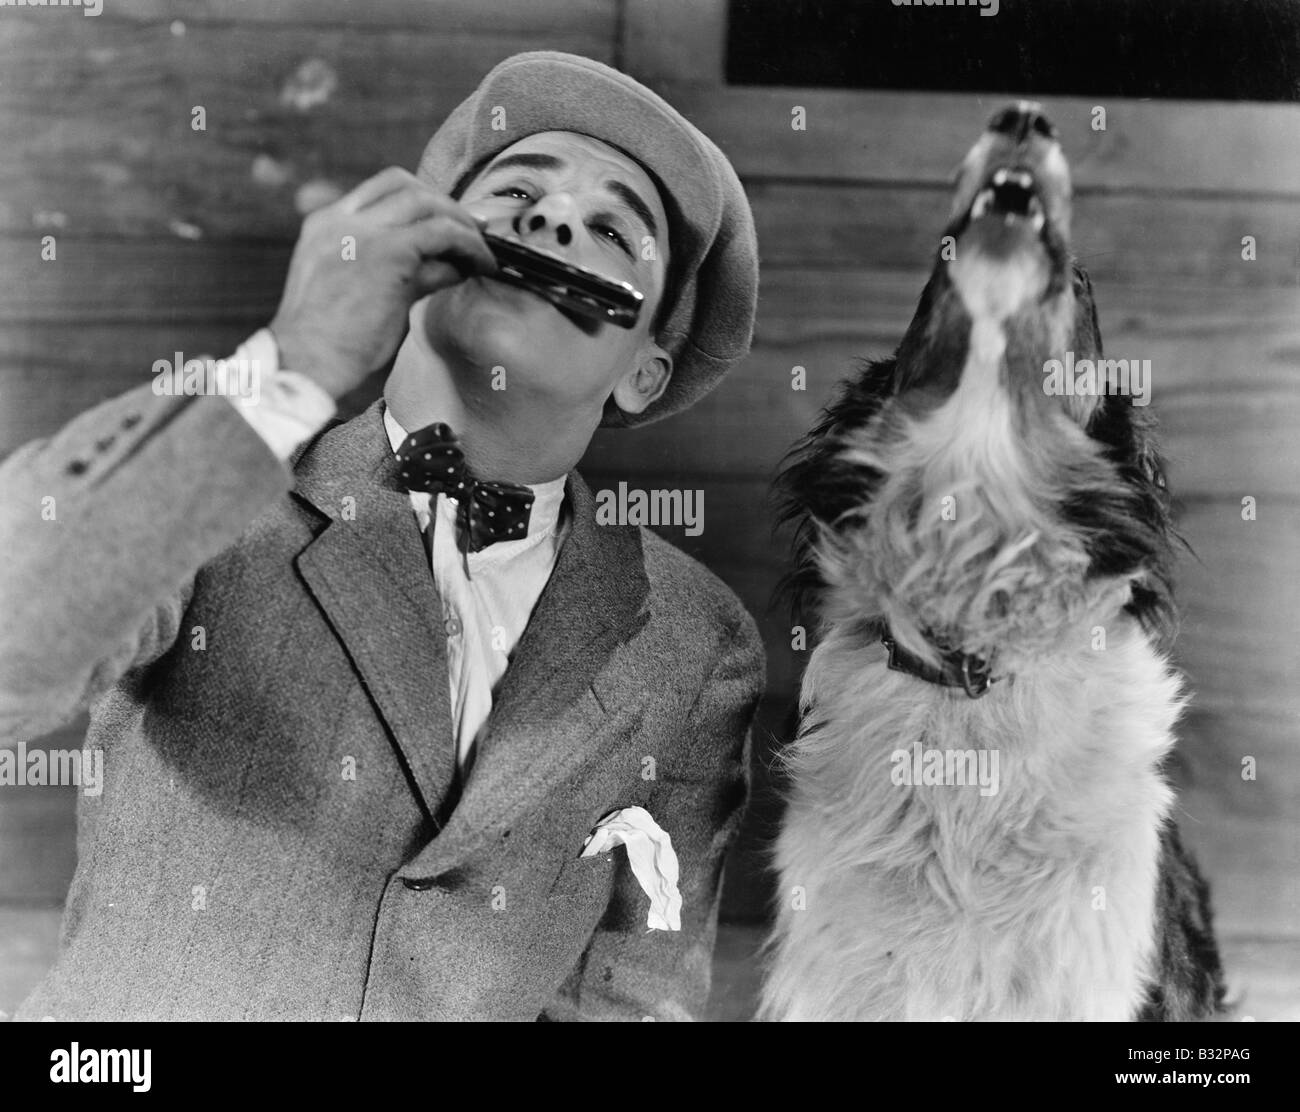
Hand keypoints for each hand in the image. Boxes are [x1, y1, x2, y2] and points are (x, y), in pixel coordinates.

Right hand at [268, 167, 495, 398]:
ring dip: (460, 224)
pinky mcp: (391, 252)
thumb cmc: (327, 343)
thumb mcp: (348, 291)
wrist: (305, 361)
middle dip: (443, 204)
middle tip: (474, 229)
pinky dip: (469, 245)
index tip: (443, 220)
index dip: (418, 200)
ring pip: (426, 202)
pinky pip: (443, 233)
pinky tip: (482, 265)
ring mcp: (364, 231)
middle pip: (403, 185)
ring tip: (482, 251)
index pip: (377, 191)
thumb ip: (385, 270)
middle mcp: (341, 219)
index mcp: (324, 225)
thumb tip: (437, 268)